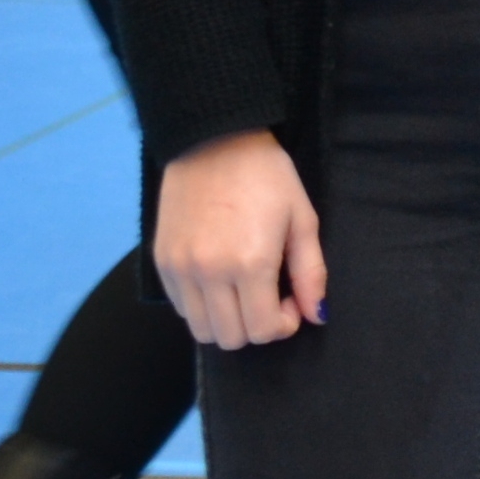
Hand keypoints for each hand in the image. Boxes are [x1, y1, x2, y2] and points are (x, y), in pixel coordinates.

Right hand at [155, 129, 326, 348]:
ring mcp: (180, 269)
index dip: (284, 324)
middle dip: (257, 327)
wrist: (214, 140)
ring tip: (243, 291)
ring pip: (202, 330)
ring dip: (228, 321)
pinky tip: (219, 280)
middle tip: (269, 298)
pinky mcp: (162, 262)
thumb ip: (311, 272)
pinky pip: (180, 308)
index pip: (263, 330)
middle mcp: (210, 273)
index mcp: (250, 263)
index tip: (291, 302)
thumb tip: (317, 315)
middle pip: (231, 338)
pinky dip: (202, 306)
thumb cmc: (267, 176)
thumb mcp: (302, 219)